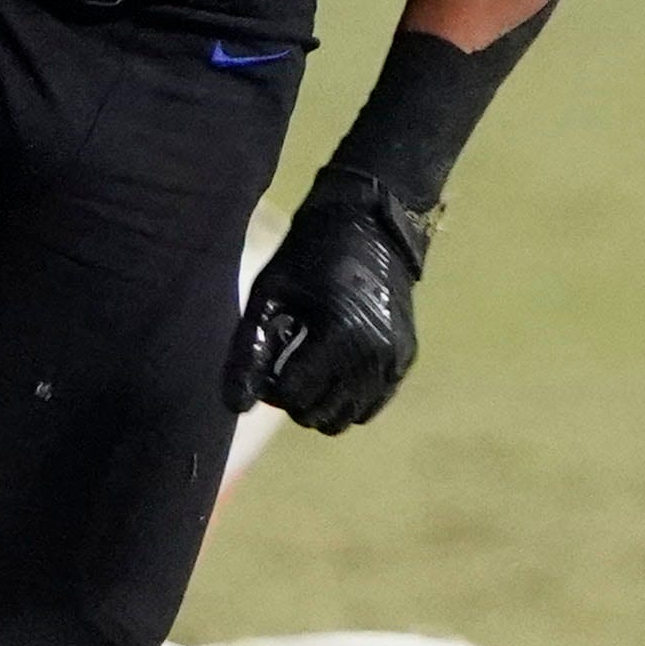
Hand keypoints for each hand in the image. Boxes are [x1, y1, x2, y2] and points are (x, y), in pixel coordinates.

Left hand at [226, 169, 432, 433]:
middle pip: (321, 416)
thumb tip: (238, 406)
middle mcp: (375, 357)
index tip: (266, 363)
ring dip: (321, 403)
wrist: (369, 227)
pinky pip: (371, 405)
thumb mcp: (269, 296)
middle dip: (294, 399)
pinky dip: (348, 398)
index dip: (270, 386)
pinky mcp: (406, 360)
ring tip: (310, 367)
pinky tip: (333, 369)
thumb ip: (248, 351)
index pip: (293, 396)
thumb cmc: (308, 255)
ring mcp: (395, 361)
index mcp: (340, 337)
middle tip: (286, 366)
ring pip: (348, 419)